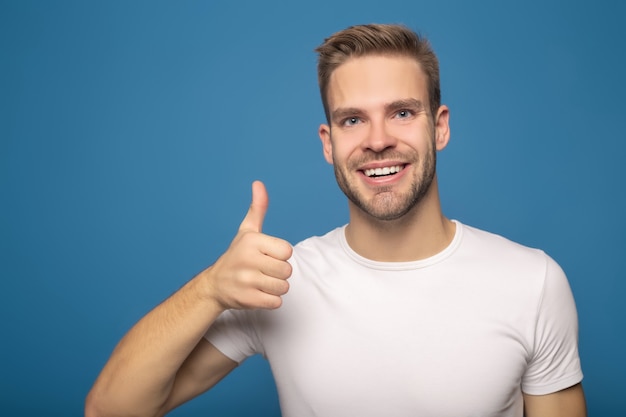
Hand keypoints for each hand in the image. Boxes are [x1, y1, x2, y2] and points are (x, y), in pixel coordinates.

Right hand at [205, 181, 292, 310]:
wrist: (214, 285)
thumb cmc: (236, 255)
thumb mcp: (246, 231)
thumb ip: (257, 208)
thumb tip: (258, 183)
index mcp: (252, 241)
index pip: (287, 251)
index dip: (279, 255)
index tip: (265, 256)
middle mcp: (248, 260)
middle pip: (287, 270)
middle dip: (279, 273)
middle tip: (262, 271)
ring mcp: (247, 281)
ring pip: (283, 287)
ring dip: (275, 287)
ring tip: (260, 282)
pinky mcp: (248, 300)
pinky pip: (276, 302)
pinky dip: (270, 300)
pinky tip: (257, 293)